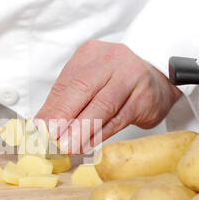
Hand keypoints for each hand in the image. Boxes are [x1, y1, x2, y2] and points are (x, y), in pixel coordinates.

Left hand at [36, 40, 181, 152]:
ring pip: (103, 105)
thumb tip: (41, 124)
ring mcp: (131, 77)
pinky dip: (101, 134)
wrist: (158, 79)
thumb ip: (65, 100)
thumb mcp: (89, 82)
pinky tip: (87, 144)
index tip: (40, 127)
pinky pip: (119, 119)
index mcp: (91, 54)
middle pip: (83, 89)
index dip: (53, 107)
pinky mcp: (144, 98)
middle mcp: (112, 60)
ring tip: (68, 146)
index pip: (67, 82)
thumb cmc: (116, 82)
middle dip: (65, 116)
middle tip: (52, 137)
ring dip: (82, 129)